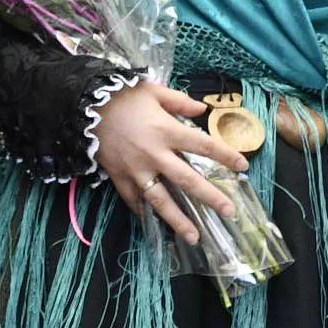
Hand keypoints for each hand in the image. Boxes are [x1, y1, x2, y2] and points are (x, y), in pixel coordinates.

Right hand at [96, 80, 252, 244]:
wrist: (84, 106)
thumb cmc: (122, 97)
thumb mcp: (153, 91)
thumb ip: (180, 102)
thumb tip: (203, 109)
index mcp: (166, 130)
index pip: (203, 145)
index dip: (225, 156)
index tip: (243, 166)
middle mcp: (154, 154)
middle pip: (187, 180)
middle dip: (210, 197)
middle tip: (228, 211)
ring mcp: (136, 170)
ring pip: (161, 200)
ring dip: (178, 220)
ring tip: (194, 237)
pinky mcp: (119, 177)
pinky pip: (133, 199)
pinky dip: (144, 212)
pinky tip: (155, 224)